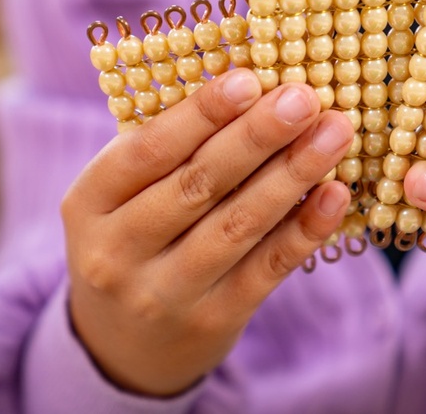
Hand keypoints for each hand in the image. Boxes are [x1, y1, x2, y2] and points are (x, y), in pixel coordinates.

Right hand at [61, 69, 353, 395]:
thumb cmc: (136, 238)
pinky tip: (335, 193)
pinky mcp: (213, 322)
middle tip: (304, 98)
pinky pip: (266, 268)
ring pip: (238, 225)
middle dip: (257, 136)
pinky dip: (305, 229)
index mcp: (89, 202)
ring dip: (293, 174)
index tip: (250, 79)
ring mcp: (164, 293)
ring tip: (334, 133)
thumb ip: (173, 146)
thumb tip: (254, 85)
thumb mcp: (124, 194)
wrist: (124, 346)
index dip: (201, 114)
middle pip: (198, 184)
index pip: (148, 151)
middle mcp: (117, 251)